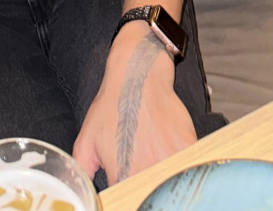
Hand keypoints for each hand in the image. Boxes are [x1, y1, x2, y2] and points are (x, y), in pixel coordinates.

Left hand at [72, 31, 196, 186]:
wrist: (138, 75)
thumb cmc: (112, 104)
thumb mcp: (87, 140)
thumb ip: (84, 172)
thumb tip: (83, 191)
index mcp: (123, 175)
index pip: (128, 204)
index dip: (129, 200)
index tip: (129, 194)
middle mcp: (148, 172)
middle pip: (152, 198)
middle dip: (148, 193)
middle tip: (142, 175)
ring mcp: (171, 160)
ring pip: (173, 188)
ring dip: (166, 183)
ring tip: (156, 165)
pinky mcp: (188, 148)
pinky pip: (189, 169)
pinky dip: (183, 169)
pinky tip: (171, 156)